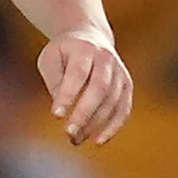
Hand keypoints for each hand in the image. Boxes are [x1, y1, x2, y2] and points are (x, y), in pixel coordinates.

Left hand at [38, 29, 132, 145]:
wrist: (89, 36)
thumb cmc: (64, 52)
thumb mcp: (51, 59)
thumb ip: (55, 82)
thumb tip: (62, 110)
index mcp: (84, 48)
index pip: (77, 74)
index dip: (68, 95)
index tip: (56, 115)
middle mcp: (106, 58)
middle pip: (99, 89)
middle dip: (84, 114)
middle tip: (69, 133)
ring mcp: (119, 72)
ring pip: (112, 102)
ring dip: (95, 124)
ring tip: (75, 139)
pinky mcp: (127, 85)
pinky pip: (124, 109)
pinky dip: (113, 127)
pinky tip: (98, 140)